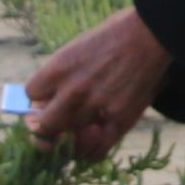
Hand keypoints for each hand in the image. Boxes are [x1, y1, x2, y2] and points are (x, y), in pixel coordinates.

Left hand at [23, 7, 172, 157]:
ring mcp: (96, 107)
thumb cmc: (117, 33)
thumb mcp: (79, 46)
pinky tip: (93, 142)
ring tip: (82, 128)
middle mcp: (73, 90)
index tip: (47, 99)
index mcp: (59, 67)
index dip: (39, 98)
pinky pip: (96, 151)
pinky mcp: (119, 119)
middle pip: (45, 124)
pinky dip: (91, 152)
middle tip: (58, 123)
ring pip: (70, 138)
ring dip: (74, 135)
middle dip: (50, 124)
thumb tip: (49, 97)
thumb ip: (63, 72)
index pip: (31, 95)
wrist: (153, 33)